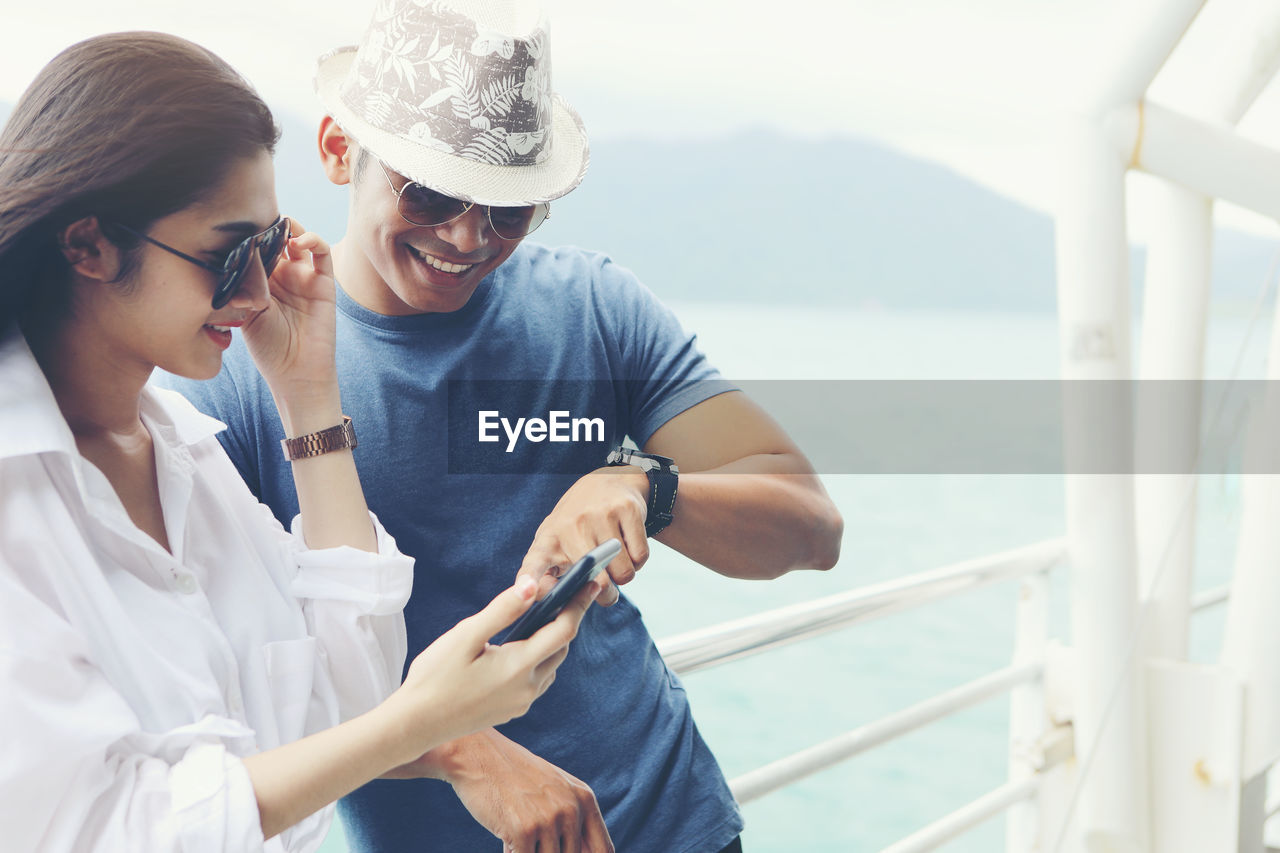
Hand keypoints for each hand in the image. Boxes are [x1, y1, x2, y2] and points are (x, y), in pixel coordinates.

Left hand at [240, 223, 338, 400]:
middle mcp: (281, 275)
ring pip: (297, 238)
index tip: (235, 224)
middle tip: (255, 220)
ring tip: (278, 229)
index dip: (247, 234)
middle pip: (274, 238)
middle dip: (265, 226)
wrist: (296, 372)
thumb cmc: (268, 348)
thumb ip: (244, 283)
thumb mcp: (246, 312)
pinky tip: (299, 241)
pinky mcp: (324, 281)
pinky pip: (322, 252)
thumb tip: (237, 254)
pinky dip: (312, 239)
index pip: (254, 248)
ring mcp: (303, 276)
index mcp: (259, 281)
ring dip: (288, 228)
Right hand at [382, 578, 600, 764]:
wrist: (416, 725)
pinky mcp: (512, 711)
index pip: (563, 630)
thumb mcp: (465, 636)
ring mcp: (521, 703)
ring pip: (550, 666)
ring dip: (551, 642)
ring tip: (542, 618)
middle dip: (565, 620)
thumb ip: (502, 611)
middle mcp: (528, 688)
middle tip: (564, 594)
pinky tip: (520, 649)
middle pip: (560, 648)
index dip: (579, 604)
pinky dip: (538, 660)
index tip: (591, 582)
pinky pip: (537, 681)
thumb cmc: (434, 677)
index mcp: (519, 667)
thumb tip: (531, 586)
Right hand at [389, 730, 613, 852]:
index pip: (603, 850)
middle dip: (548, 852)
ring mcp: (549, 819)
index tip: (564, 852)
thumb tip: (581, 852)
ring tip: (517, 834)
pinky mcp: (525, 830)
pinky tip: (506, 840)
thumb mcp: (552, 790)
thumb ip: (570, 819)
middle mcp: (572, 808)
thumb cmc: (511, 777)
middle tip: (531, 838)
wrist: (476, 755)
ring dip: (530, 851)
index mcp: (583, 798)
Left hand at [517, 467, 652, 606]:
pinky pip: (640, 556)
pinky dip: (638, 560)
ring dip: (624, 575)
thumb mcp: (556, 543)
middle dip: (607, 593)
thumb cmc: (577, 525)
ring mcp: (600, 515)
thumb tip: (555, 602)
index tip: (526, 593)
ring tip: (615, 560)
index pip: (533, 564)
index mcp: (548, 540)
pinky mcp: (626, 509)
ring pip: (623, 573)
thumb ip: (550, 576)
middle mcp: (571, 526)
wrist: (608, 482)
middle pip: (597, 583)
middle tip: (606, 587)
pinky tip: (628, 546)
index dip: (528, 580)